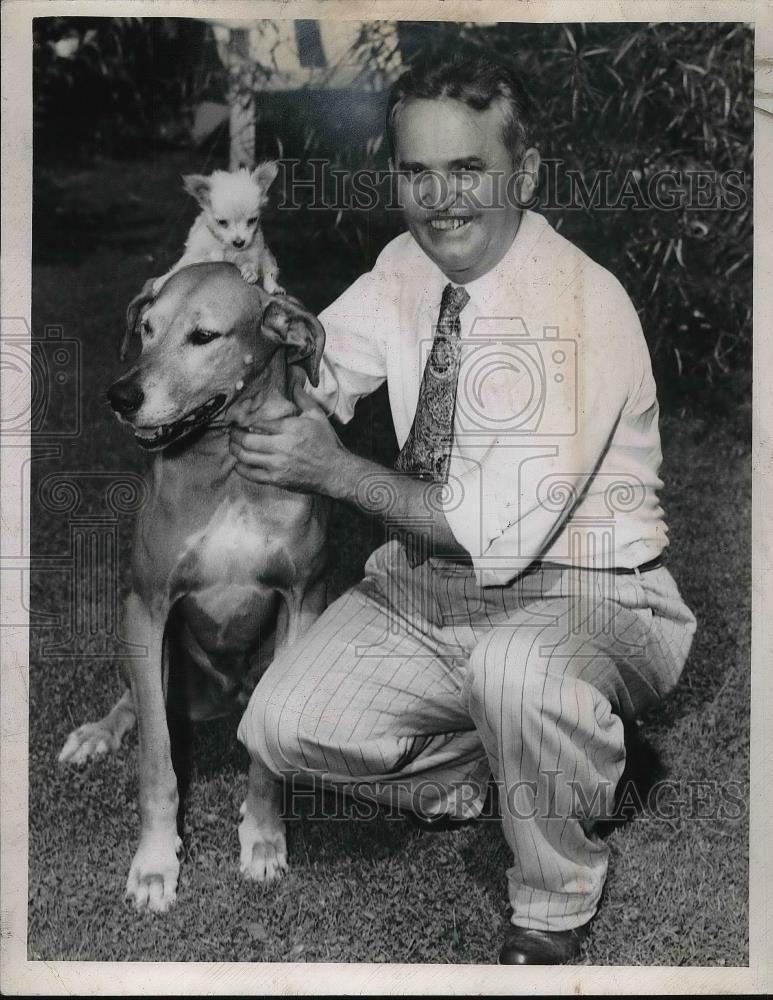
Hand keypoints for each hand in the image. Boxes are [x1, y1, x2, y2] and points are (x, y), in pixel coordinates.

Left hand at [229, 385, 345, 492]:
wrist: (335, 472)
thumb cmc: (327, 443)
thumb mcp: (317, 416)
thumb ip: (302, 399)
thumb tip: (294, 382)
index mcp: (290, 429)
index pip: (259, 423)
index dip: (246, 421)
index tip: (241, 420)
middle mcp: (282, 446)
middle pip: (247, 440)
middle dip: (235, 435)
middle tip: (232, 432)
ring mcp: (278, 464)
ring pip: (246, 457)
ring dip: (235, 450)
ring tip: (233, 445)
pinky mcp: (277, 479)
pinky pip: (252, 474)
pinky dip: (241, 469)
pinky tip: (239, 463)